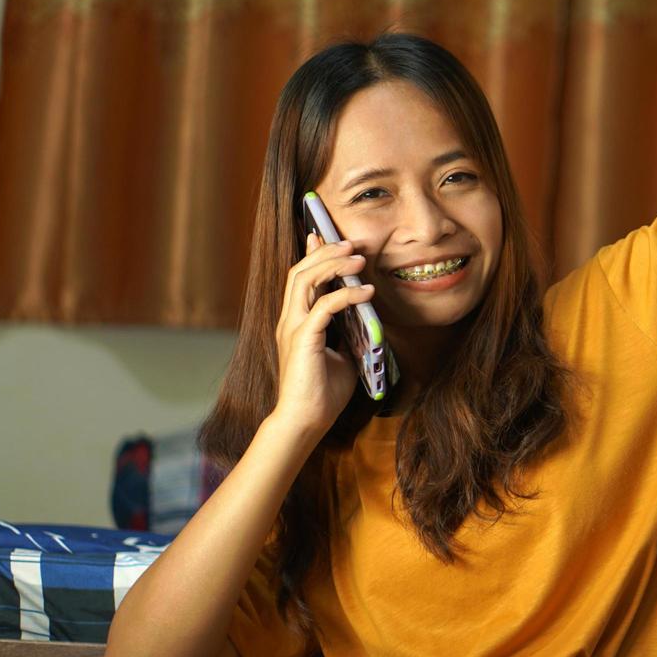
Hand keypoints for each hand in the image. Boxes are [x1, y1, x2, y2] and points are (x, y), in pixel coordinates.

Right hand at [269, 232, 376, 436]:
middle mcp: (289, 320)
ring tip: (358, 258)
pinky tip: (367, 292)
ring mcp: (293, 328)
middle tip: (350, 243)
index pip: (299, 278)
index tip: (323, 235)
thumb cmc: (322, 393)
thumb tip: (365, 318)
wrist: (305, 421)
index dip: (310, 254)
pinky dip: (346, 295)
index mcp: (296, 322)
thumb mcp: (341, 354)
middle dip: (324, 251)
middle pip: (299, 271)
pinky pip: (324, 306)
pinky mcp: (303, 339)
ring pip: (305, 280)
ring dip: (332, 264)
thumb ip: (346, 333)